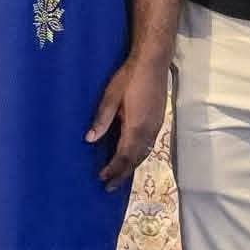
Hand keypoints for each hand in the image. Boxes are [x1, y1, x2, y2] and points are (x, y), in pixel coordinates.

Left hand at [87, 54, 168, 189]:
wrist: (154, 62)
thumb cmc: (130, 77)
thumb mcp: (111, 96)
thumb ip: (102, 119)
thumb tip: (90, 139)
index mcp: (136, 126)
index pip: (124, 156)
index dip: (113, 169)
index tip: (102, 179)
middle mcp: (149, 130)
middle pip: (135, 159)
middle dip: (122, 174)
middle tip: (109, 187)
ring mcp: (156, 126)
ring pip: (144, 153)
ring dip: (131, 166)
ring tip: (119, 176)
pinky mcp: (158, 121)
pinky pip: (149, 145)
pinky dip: (139, 155)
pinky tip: (132, 156)